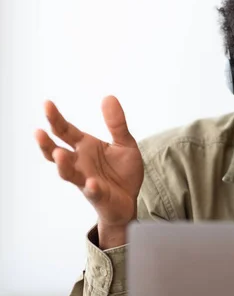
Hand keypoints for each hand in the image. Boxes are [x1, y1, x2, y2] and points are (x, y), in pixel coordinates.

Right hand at [35, 96, 143, 245]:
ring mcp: (86, 179)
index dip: (55, 118)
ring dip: (63, 165)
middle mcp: (79, 163)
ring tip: (59, 154)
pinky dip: (91, 188)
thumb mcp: (124, 143)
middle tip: (39, 131)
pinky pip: (93, 192)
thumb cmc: (122, 171)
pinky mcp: (98, 195)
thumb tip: (108, 97)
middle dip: (47, 143)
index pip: (65, 131)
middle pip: (56, 152)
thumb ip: (116, 123)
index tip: (47, 104)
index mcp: (85, 147)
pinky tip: (91, 183)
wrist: (130, 198)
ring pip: (68, 174)